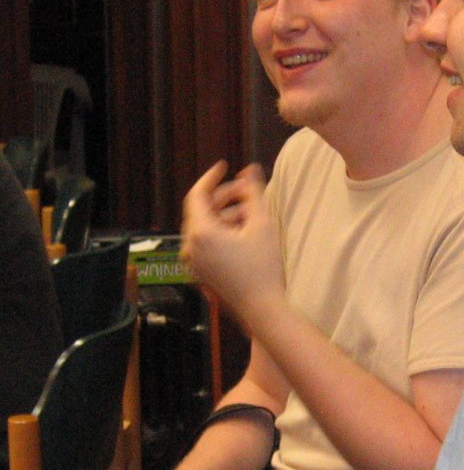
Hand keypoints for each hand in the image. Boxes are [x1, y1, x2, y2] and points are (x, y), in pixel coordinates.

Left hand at [180, 161, 284, 322]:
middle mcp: (190, 247)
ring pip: (204, 226)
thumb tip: (249, 170)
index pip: (197, 194)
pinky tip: (243, 232)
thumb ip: (253, 192)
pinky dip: (221, 231)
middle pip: (200, 210)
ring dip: (224, 214)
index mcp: (201, 233)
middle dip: (223, 196)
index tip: (225, 165)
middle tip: (247, 191)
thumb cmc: (263, 267)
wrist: (261, 308)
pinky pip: (205, 242)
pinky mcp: (200, 271)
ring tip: (250, 213)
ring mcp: (193, 261)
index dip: (211, 177)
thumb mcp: (262, 224)